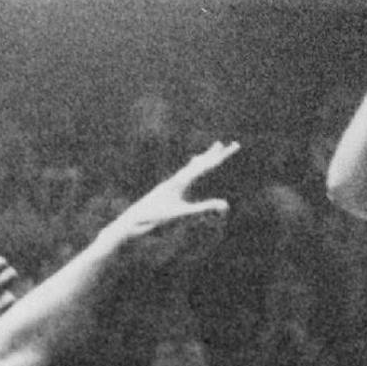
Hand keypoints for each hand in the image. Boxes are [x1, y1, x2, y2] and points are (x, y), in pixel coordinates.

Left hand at [103, 140, 238, 250]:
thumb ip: (203, 209)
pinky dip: (192, 170)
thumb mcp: (181, 215)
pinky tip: (190, 172)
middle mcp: (176, 179)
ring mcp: (171, 185)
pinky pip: (185, 177)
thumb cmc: (155, 219)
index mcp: (180, 181)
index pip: (206, 165)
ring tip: (210, 151)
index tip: (234, 146)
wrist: (132, 222)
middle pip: (200, 163)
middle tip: (229, 144)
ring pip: (192, 168)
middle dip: (216, 155)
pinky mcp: (167, 192)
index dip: (222, 156)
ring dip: (204, 159)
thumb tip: (224, 205)